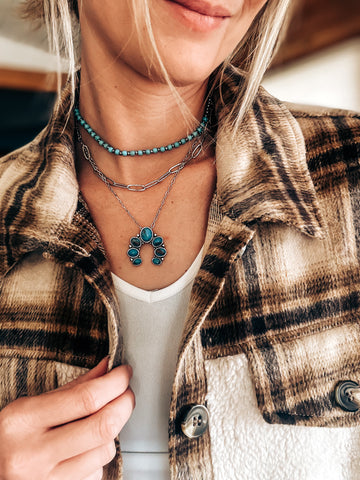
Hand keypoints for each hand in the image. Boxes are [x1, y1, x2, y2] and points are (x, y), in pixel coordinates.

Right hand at [0, 357, 134, 479]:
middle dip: (124, 404)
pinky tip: (85, 449)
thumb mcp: (31, 406)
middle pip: (102, 426)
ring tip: (101, 422)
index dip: (114, 383)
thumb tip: (108, 368)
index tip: (124, 373)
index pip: (85, 399)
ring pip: (104, 451)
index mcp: (23, 421)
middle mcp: (32, 455)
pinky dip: (98, 456)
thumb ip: (73, 387)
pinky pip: (96, 472)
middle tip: (127, 392)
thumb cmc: (9, 438)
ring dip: (112, 431)